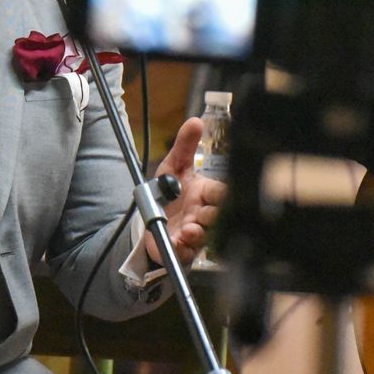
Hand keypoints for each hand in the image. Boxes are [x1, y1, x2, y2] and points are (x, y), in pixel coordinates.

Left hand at [144, 117, 226, 264]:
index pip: (221, 192)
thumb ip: (184, 145)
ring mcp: (195, 232)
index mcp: (206, 193)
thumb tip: (195, 121)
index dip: (221, 194)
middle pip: (217, 216)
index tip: (219, 194)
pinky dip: (183, 247)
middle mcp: (204, 213)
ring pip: (205, 235)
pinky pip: (187, 251)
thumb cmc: (170, 192)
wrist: (151, 218)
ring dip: (198, 232)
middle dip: (212, 214)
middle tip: (202, 212)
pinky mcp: (183, 248)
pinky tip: (178, 240)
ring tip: (188, 229)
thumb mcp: (173, 165)